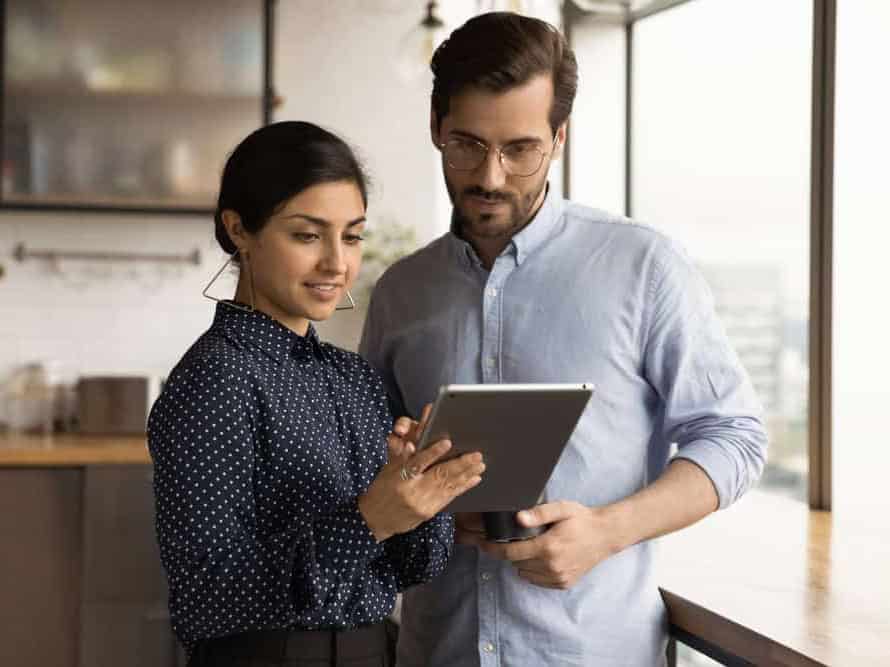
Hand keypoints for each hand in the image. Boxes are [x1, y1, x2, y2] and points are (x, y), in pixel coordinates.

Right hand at [358, 413, 484, 541]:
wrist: (375, 519)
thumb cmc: (381, 489)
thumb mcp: (388, 469)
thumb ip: (402, 454)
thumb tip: (412, 441)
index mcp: (399, 478)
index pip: (417, 463)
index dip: (433, 452)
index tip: (447, 443)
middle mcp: (413, 492)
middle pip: (440, 476)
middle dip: (461, 465)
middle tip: (476, 455)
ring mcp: (423, 505)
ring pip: (448, 486)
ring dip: (466, 475)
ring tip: (479, 465)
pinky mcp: (429, 513)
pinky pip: (449, 497)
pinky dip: (462, 487)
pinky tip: (473, 480)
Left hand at [478, 501, 623, 589]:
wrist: (606, 535)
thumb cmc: (581, 519)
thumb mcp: (561, 509)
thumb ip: (538, 513)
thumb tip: (517, 518)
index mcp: (548, 547)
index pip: (510, 553)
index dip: (493, 548)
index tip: (481, 543)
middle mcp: (552, 566)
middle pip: (516, 562)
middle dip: (513, 551)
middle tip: (522, 538)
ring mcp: (558, 577)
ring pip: (525, 573)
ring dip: (524, 561)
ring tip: (536, 546)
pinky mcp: (563, 584)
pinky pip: (537, 580)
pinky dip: (535, 570)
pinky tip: (545, 556)